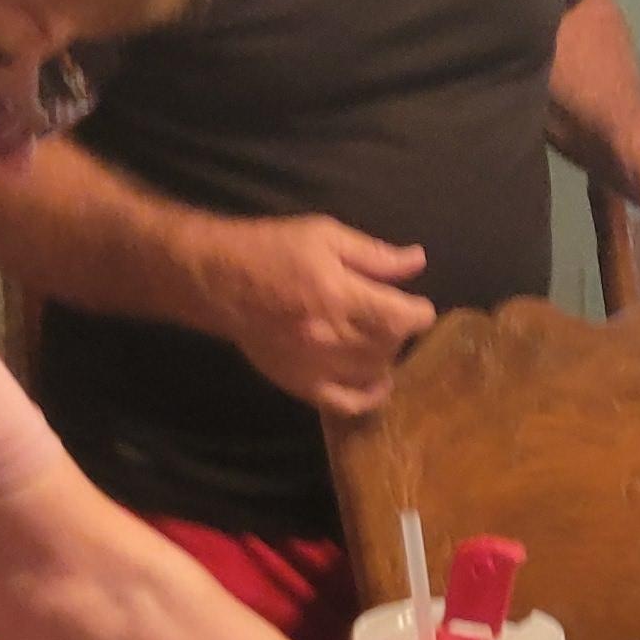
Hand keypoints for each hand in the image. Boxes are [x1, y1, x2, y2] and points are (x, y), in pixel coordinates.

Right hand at [208, 213, 435, 417]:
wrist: (219, 281)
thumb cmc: (272, 249)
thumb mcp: (325, 236)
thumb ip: (374, 255)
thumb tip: (417, 261)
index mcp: (340, 295)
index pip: (403, 318)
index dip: (419, 313)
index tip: (416, 306)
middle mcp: (332, 336)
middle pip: (391, 345)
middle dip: (399, 329)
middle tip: (388, 314)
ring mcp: (317, 366)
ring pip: (375, 372)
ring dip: (386, 356)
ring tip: (376, 338)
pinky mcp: (302, 385)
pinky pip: (348, 404)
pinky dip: (371, 397)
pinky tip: (377, 381)